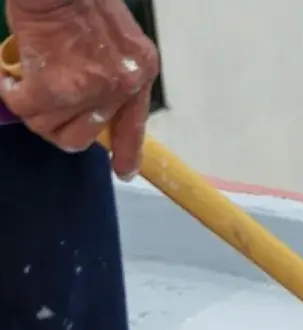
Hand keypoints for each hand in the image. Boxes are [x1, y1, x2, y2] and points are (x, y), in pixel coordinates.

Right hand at [0, 0, 158, 177]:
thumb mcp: (117, 35)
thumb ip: (113, 69)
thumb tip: (91, 99)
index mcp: (139, 73)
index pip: (133, 126)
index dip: (127, 153)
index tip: (123, 171)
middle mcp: (120, 87)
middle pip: (82, 136)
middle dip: (57, 128)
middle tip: (41, 110)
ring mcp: (89, 90)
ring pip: (50, 126)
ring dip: (30, 110)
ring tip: (21, 87)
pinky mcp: (54, 86)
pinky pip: (25, 107)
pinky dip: (9, 94)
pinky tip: (6, 80)